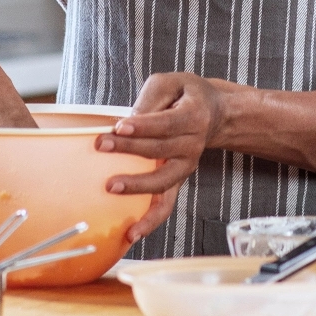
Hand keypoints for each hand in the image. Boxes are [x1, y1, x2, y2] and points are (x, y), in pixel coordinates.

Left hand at [97, 72, 226, 244]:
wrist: (213, 113)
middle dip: (128, 148)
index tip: (118, 125)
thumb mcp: (170, 83)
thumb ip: (150, 98)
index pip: (166, 124)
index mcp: (194, 117)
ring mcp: (186, 167)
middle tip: (101, 145)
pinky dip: (150, 221)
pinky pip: (165, 205)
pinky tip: (131, 233)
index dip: (143, 126)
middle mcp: (193, 145)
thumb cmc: (185, 95)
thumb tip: (129, 120)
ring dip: (137, 186)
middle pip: (159, 150)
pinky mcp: (177, 180)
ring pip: (162, 182)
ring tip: (111, 186)